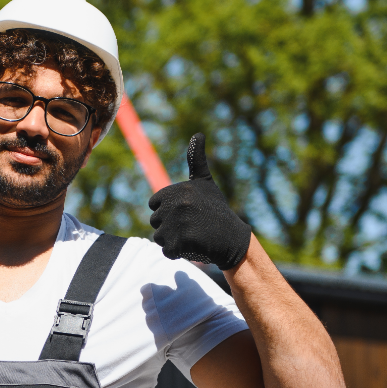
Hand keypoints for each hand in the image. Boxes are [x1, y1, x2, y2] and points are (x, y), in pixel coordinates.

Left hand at [148, 133, 251, 271]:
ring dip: (172, 241)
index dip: (167, 211)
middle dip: (169, 227)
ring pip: (158, 237)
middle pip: (155, 221)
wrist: (233, 239)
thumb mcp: (205, 183)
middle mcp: (177, 204)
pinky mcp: (181, 243)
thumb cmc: (216, 210)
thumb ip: (196, 160)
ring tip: (192, 236)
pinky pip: (167, 251)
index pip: (153, 204)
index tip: (186, 212)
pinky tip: (193, 247)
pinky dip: (177, 253)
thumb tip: (197, 134)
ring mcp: (178, 224)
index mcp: (178, 190)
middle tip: (191, 226)